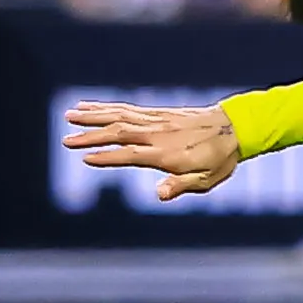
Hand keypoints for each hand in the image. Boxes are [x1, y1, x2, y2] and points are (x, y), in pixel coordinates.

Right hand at [65, 99, 242, 200]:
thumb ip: (180, 186)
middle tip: (65, 139)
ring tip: (69, 115)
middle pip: (119, 133)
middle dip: (91, 136)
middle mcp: (158, 134)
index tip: (85, 158)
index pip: (131, 155)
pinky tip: (91, 107)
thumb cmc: (220, 159)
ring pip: (120, 116)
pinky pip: (129, 108)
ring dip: (94, 116)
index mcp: (166, 153)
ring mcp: (157, 120)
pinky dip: (108, 107)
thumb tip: (158, 195)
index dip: (108, 157)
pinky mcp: (158, 113)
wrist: (236, 128)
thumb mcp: (206, 180)